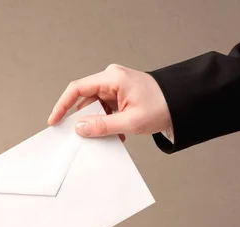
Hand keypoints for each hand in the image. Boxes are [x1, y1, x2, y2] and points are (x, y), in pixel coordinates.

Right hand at [47, 64, 172, 140]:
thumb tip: (79, 128)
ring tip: (105, 136)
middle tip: (77, 135)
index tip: (54, 120)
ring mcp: (116, 85)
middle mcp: (112, 78)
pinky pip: (105, 107)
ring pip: (95, 105)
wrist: (184, 105)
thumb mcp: (130, 122)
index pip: (77, 88)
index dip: (63, 105)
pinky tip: (115, 134)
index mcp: (113, 78)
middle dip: (81, 118)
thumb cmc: (162, 108)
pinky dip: (107, 121)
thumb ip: (102, 126)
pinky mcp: (121, 93)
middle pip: (85, 98)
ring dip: (97, 122)